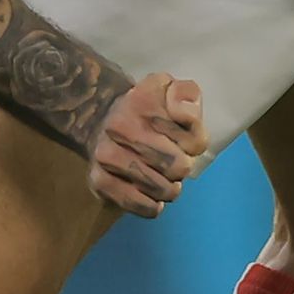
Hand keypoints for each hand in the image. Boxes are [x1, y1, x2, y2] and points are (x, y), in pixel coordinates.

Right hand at [87, 72, 205, 217]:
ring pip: (160, 189)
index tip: (184, 140)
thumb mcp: (171, 88)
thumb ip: (187, 95)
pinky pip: (137, 205)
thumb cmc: (147, 106)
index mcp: (144, 101)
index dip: (195, 144)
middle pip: (177, 167)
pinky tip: (153, 196)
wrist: (100, 119)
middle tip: (175, 162)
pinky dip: (151, 205)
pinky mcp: (98, 181)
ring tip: (165, 178)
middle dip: (182, 167)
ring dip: (169, 188)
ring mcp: (107, 156)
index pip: (192, 139)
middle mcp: (121, 127)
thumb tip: (183, 113)